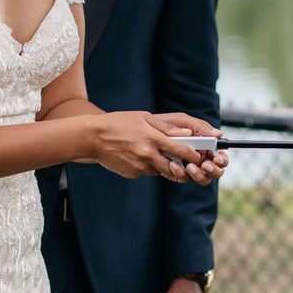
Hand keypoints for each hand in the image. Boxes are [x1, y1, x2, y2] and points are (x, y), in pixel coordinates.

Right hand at [89, 112, 221, 182]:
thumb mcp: (144, 118)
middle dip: (184, 167)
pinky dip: (148, 166)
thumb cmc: (119, 123)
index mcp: (153, 139)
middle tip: (187, 162)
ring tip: (157, 154)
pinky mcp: (133, 174)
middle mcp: (148, 155)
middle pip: (176, 168)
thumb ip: (167, 128)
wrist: (92, 137)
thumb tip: (188, 134)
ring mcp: (140, 167)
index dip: (195, 155)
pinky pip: (147, 172)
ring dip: (165, 166)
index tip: (200, 155)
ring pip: (162, 171)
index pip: (183, 151)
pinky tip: (138, 156)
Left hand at [149, 113, 228, 185]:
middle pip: (215, 170)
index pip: (220, 155)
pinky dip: (181, 174)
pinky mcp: (175, 173)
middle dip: (214, 170)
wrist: (136, 132)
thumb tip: (219, 134)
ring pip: (202, 178)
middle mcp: (199, 157)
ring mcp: (188, 167)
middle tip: (205, 164)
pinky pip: (183, 178)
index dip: (222, 159)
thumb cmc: (162, 123)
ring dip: (199, 174)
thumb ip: (199, 126)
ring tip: (189, 165)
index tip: (217, 157)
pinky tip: (173, 164)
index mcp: (204, 145)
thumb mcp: (180, 121)